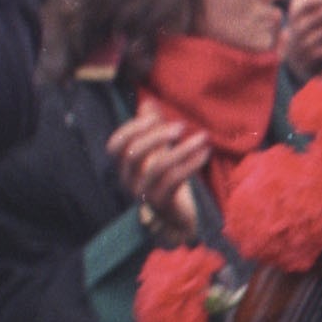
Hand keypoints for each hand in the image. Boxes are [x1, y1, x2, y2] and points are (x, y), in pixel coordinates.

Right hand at [108, 110, 208, 241]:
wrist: (177, 219)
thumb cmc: (167, 181)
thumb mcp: (158, 152)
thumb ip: (152, 129)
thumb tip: (148, 102)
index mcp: (124, 167)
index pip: (115, 146)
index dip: (132, 128)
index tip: (155, 116)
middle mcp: (128, 180)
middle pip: (133, 154)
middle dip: (156, 136)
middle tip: (181, 126)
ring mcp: (144, 194)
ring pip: (158, 167)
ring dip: (183, 148)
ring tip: (203, 137)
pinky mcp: (163, 203)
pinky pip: (175, 180)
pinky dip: (192, 163)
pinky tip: (205, 153)